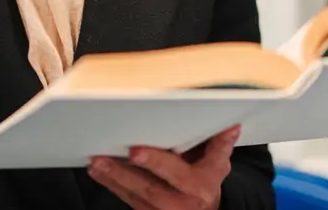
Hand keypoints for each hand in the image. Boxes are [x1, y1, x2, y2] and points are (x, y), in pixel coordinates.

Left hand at [88, 125, 240, 209]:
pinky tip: (98, 173)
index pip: (174, 173)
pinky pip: (128, 201)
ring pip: (133, 196)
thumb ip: (220, 145)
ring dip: (112, 180)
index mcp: (198, 186)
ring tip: (96, 164)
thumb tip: (231, 125)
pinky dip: (112, 187)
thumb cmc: (207, 182)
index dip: (154, 162)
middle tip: (102, 159)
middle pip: (147, 188)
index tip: (135, 151)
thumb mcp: (218, 165)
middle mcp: (179, 203)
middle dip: (123, 174)